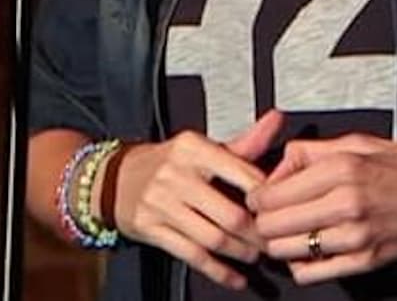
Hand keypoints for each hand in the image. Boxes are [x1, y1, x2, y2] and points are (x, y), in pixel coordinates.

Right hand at [112, 110, 284, 290]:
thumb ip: (244, 142)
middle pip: (230, 214)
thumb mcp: (203, 147)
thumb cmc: (168, 163)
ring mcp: (161, 203)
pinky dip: (217, 270)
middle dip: (258, 234)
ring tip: (255, 255)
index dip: (267, 198)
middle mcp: (176, 174)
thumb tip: (277, 120)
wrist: (115, 179)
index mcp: (194, 148)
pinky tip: (234, 277)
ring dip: (240, 252)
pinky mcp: (150, 228)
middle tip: (273, 242)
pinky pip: (192, 255)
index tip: (281, 209)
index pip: (243, 175)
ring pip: (212, 238)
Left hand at [246, 135, 396, 284]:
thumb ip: (316, 151)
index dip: (258, 196)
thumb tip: (282, 162)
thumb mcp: (366, 142)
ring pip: (286, 250)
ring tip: (289, 232)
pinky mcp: (365, 261)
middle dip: (264, 220)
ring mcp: (355, 237)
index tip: (261, 195)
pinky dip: (301, 264)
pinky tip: (309, 250)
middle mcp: (346, 203)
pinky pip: (312, 272)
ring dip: (280, 243)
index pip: (272, 192)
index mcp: (343, 168)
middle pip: (272, 224)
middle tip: (270, 215)